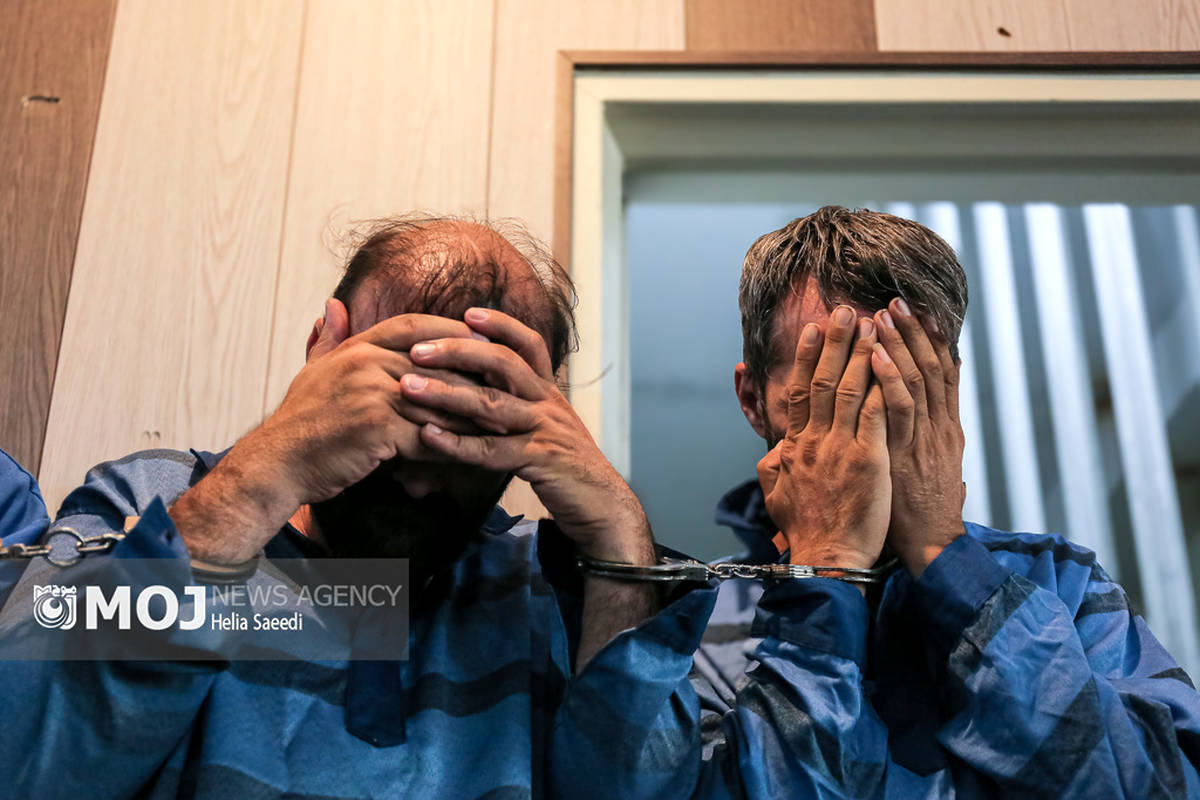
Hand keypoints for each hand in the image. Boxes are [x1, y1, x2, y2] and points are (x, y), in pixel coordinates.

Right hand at [252, 299, 497, 507]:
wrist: (277, 463)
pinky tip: (473, 453)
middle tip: (506, 381)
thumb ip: (329, 339)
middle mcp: (365, 364)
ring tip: (500, 421)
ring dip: (470, 413)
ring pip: (437, 400)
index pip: (412, 325)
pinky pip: (427, 436)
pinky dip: (451, 446)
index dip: (450, 328)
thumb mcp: (313, 370)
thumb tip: (332, 306)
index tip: (481, 335)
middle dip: (472, 372)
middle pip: (435, 362)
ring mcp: (372, 395)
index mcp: (356, 347)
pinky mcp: (377, 429)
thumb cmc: (301, 420)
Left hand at [401, 307, 652, 563]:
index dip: (501, 325)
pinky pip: (492, 450)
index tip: (467, 312)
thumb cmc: (563, 465)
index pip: (528, 344)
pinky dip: (456, 443)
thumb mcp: (544, 426)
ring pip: (492, 404)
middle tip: (417, 350)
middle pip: (504, 363)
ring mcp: (545, 430)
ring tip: (408, 387)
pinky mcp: (540, 461)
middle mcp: (547, 403)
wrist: (600, 504)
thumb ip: (516, 407)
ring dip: (446, 393)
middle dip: (458, 351)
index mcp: (547, 391)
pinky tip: (427, 436)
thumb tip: (475, 392)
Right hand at [758, 307, 890, 572]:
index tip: (813, 330)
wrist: (828, 558)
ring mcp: (840, 448)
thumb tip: (776, 450)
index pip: (798, 392)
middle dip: (834, 342)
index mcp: (794, 447)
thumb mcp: (777, 495)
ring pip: (848, 390)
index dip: (805, 358)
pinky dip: (880, 386)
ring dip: (860, 353)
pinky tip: (890, 363)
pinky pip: (874, 414)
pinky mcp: (868, 461)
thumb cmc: (807, 530)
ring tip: (871, 324)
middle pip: (822, 381)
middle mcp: (814, 441)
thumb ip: (776, 466)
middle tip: (845, 310)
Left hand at [870, 297, 965, 575]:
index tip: (918, 311)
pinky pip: (899, 411)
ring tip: (884, 315)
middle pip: (932, 367)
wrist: (932, 545)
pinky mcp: (908, 454)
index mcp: (946, 428)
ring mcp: (927, 439)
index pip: (942, 373)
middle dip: (913, 332)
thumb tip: (921, 410)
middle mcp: (941, 427)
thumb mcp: (931, 463)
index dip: (930, 340)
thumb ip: (926, 432)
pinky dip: (890, 380)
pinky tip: (877, 357)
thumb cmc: (920, 508)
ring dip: (901, 345)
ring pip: (917, 380)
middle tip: (896, 300)